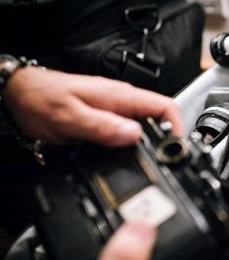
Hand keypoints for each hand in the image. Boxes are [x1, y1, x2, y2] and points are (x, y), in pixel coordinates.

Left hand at [2, 66, 182, 146]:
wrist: (20, 95)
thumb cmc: (40, 99)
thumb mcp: (70, 117)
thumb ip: (103, 127)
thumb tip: (134, 136)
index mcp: (120, 96)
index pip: (165, 106)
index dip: (177, 127)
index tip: (175, 148)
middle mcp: (121, 102)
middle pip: (159, 120)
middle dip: (164, 141)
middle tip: (161, 163)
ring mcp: (115, 110)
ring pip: (144, 128)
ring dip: (148, 146)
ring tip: (145, 164)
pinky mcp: (107, 119)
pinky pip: (128, 132)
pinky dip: (132, 146)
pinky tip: (125, 157)